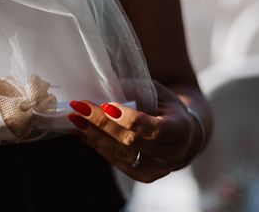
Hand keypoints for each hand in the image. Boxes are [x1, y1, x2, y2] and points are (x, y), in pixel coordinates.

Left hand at [67, 82, 200, 182]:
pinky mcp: (142, 175)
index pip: (156, 129)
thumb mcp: (158, 92)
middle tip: (80, 107)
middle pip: (133, 142)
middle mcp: (173, 154)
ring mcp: (158, 169)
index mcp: (182, 129)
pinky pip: (115, 161)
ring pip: (120, 154)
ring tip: (75, 118)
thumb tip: (102, 84)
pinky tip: (81, 131)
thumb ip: (136, 91)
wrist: (183, 134)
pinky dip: (96, 145)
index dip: (131, 119)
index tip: (107, 105)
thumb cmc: (165, 106)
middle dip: (103, 123)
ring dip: (94, 135)